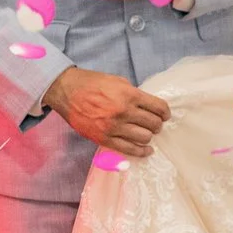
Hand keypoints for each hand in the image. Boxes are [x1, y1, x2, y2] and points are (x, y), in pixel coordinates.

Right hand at [43, 67, 170, 156]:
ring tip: (147, 133)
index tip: (165, 114)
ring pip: (144, 138)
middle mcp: (124, 112)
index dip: (165, 112)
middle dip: (158, 124)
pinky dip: (141, 151)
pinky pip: (129, 149)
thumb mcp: (118, 81)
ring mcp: (114, 127)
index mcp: (129, 95)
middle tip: (156, 124)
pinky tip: (147, 150)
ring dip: (149, 136)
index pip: (158, 107)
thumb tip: (148, 106)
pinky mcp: (104, 139)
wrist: (67, 92)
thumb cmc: (92, 83)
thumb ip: (134, 93)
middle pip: (153, 124)